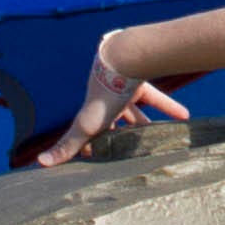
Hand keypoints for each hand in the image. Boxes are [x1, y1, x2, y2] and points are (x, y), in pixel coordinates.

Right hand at [26, 30, 188, 167]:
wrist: (121, 62)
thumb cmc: (103, 96)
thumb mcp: (86, 125)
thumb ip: (68, 145)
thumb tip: (40, 163)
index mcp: (91, 111)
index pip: (90, 131)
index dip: (93, 143)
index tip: (98, 158)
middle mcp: (106, 101)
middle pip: (113, 121)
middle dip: (120, 134)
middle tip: (130, 150)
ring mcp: (122, 90)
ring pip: (134, 110)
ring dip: (145, 123)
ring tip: (157, 138)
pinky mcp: (139, 82)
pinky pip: (155, 97)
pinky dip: (169, 107)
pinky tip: (184, 117)